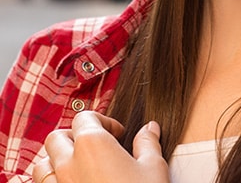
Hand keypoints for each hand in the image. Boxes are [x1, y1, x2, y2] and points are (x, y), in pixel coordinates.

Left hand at [32, 111, 169, 182]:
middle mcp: (68, 164)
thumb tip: (150, 128)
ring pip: (42, 165)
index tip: (118, 134)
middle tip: (97, 148)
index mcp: (92, 144)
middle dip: (75, 137)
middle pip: (57, 138)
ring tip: (79, 168)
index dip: (103, 121)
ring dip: (57, 161)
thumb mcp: (153, 168)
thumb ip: (148, 143)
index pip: (85, 117)